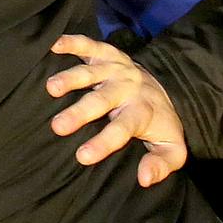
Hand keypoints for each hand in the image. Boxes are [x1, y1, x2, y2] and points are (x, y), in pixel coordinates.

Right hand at [45, 33, 187, 186]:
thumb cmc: (159, 125)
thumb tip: (143, 179)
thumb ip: (161, 165)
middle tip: (57, 127)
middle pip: (102, 100)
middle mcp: (128, 88)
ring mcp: (117, 69)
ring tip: (50, 88)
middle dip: (80, 113)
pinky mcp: (108, 55)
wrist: (165, 89)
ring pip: (91, 72)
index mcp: (142, 112)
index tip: (81, 157)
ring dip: (71, 78)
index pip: (122, 129)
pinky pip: (90, 45)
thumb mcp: (172, 149)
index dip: (103, 143)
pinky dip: (72, 42)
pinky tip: (53, 45)